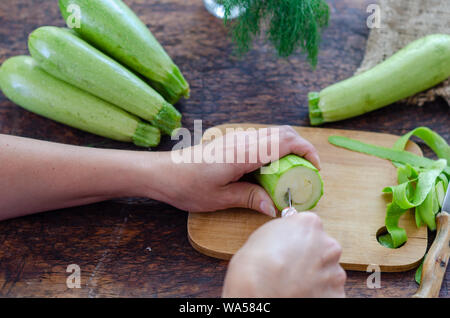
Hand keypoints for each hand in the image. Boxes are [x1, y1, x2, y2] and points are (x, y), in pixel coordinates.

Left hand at [146, 126, 319, 216]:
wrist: (162, 172)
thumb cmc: (187, 185)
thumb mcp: (221, 198)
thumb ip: (250, 198)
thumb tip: (274, 207)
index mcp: (244, 152)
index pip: (285, 141)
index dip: (306, 151)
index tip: (314, 169)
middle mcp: (243, 139)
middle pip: (283, 133)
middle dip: (302, 149)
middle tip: (306, 173)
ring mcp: (237, 138)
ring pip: (273, 135)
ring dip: (287, 150)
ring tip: (290, 175)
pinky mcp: (231, 142)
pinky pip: (261, 140)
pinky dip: (273, 151)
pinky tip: (269, 172)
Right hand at [222, 213, 345, 297]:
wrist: (259, 290)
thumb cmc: (257, 263)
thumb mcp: (266, 233)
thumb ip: (286, 231)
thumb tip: (288, 237)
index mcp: (310, 224)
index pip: (311, 227)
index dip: (300, 239)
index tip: (293, 247)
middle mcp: (328, 245)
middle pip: (323, 248)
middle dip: (312, 257)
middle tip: (293, 267)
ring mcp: (334, 271)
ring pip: (328, 271)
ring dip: (316, 276)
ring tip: (295, 283)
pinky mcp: (336, 293)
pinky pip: (329, 291)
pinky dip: (319, 293)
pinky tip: (302, 294)